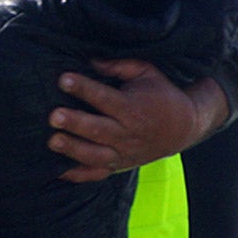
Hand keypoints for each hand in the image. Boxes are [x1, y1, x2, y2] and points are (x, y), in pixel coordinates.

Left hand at [49, 60, 223, 182]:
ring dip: (73, 149)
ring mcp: (123, 153)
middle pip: (99, 130)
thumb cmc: (161, 95)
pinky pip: (97, 174)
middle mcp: (127, 133)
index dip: (84, 88)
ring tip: (52, 141)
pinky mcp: (119, 166)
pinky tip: (58, 172)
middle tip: (54, 116)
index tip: (64, 79)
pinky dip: (78, 176)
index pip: (105, 98)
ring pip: (96, 155)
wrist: (184, 127)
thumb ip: (118, 66)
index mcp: (132, 107)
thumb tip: (90, 61)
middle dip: (76, 123)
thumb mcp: (146, 72)